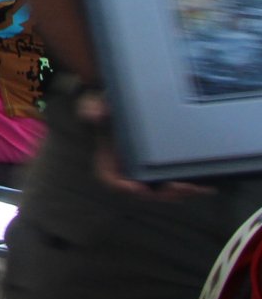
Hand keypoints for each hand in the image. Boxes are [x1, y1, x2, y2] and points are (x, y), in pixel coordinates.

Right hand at [76, 89, 208, 199]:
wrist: (119, 104)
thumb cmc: (105, 107)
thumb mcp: (93, 105)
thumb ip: (91, 108)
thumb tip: (95, 113)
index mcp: (108, 160)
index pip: (110, 179)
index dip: (121, 187)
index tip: (134, 187)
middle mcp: (126, 171)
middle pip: (142, 191)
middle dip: (161, 193)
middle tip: (177, 188)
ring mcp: (144, 172)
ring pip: (161, 191)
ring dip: (179, 193)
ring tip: (196, 188)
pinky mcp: (160, 169)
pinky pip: (174, 183)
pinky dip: (189, 187)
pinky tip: (207, 186)